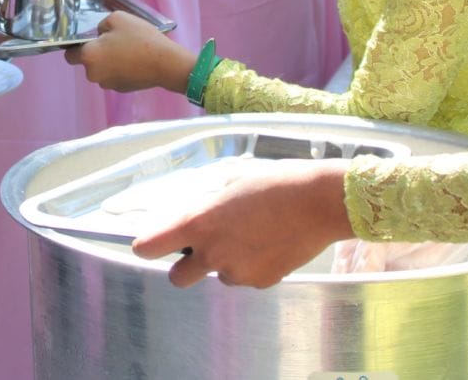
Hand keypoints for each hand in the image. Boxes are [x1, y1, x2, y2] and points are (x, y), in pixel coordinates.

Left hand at [64, 12, 194, 92]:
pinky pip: (115, 77)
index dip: (76, 47)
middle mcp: (94, 74)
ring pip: (103, 70)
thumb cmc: (140, 38)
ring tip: (128, 51)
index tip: (88, 40)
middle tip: (115, 42)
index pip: (69, 55)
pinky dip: (121, 70)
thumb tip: (100, 34)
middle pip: (88, 63)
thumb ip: (101, 25)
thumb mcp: (118, 18)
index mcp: (89, 57)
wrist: (165, 63)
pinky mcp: (122, 90)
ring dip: (110, 63)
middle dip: (98, 54)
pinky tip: (135, 61)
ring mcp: (108, 84)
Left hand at [132, 159, 353, 287]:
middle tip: (202, 248)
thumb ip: (210, 209)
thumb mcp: (231, 186)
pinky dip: (254, 266)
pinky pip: (247, 278)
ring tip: (253, 236)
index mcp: (199, 223)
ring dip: (227, 262)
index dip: (147, 245)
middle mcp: (212, 253)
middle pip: (177, 278)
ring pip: (219, 275)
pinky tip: (272, 244)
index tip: (152, 242)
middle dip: (185, 266)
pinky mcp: (262, 283)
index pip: (149, 246)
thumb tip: (203, 221)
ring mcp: (237, 272)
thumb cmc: (275, 183)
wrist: (320, 202)